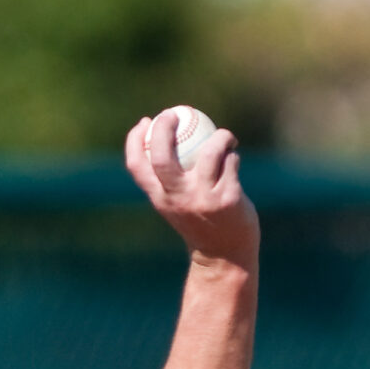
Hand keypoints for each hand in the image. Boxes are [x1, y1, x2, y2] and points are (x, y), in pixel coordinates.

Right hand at [126, 110, 257, 270]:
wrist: (225, 255)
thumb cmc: (200, 221)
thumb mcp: (177, 203)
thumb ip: (169, 179)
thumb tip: (162, 137)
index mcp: (160, 199)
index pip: (137, 166)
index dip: (136, 139)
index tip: (145, 121)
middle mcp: (178, 199)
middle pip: (163, 157)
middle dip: (165, 128)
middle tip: (175, 113)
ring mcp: (204, 200)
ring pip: (209, 153)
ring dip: (220, 138)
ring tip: (224, 137)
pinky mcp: (228, 200)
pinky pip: (231, 163)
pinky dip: (232, 156)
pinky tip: (233, 158)